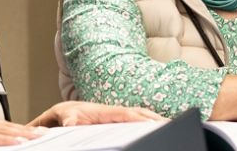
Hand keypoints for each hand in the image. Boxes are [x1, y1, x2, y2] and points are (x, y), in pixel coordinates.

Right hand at [0, 108, 42, 147]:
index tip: (31, 131)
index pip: (1, 123)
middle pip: (6, 124)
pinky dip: (7, 139)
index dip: (17, 127)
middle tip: (43, 132)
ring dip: (22, 133)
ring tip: (38, 137)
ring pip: (3, 129)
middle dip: (26, 129)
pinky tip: (19, 141)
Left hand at [28, 101, 163, 126]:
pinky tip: (157, 127)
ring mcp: (117, 115)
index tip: (153, 123)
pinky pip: (136, 120)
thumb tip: (70, 123)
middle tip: (170, 124)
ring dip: (154, 120)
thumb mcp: (67, 117)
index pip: (127, 114)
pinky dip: (148, 121)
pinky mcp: (118, 119)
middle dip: (154, 118)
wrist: (66, 110)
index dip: (141, 118)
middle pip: (139, 113)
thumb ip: (70, 120)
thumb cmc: (67, 113)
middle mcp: (114, 111)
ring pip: (140, 115)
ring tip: (169, 125)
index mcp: (106, 111)